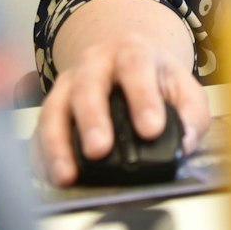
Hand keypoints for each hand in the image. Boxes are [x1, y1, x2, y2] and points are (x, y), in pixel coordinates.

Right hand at [34, 0, 210, 185]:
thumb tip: (186, 143)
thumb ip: (191, 112)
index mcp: (132, 52)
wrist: (126, 61)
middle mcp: (94, 64)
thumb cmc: (155, 78)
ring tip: (67, 174)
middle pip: (88, 86)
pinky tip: (51, 176)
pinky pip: (39, 131)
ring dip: (58, 143)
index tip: (151, 130)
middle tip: (100, 150)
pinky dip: (41, 155)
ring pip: (55, 108)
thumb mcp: (182, 86)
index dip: (142, 97)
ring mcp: (67, 84)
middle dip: (92, 119)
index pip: (136, 67)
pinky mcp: (50, 108)